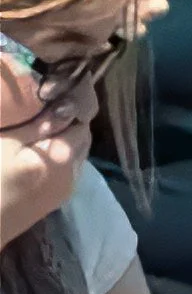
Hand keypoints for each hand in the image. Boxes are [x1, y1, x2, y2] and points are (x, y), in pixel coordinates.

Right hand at [0, 108, 88, 251]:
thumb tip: (62, 105)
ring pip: (76, 154)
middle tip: (45, 108)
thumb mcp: (7, 144)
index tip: (54, 95)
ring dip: (64, 139)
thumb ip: (36, 125)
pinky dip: (59, 154)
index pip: (82, 124)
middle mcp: (73, 175)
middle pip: (82, 140)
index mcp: (63, 159)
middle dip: (69, 122)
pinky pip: (67, 168)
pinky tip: (37, 149)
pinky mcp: (56, 198)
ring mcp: (66, 190)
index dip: (71, 107)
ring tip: (40, 127)